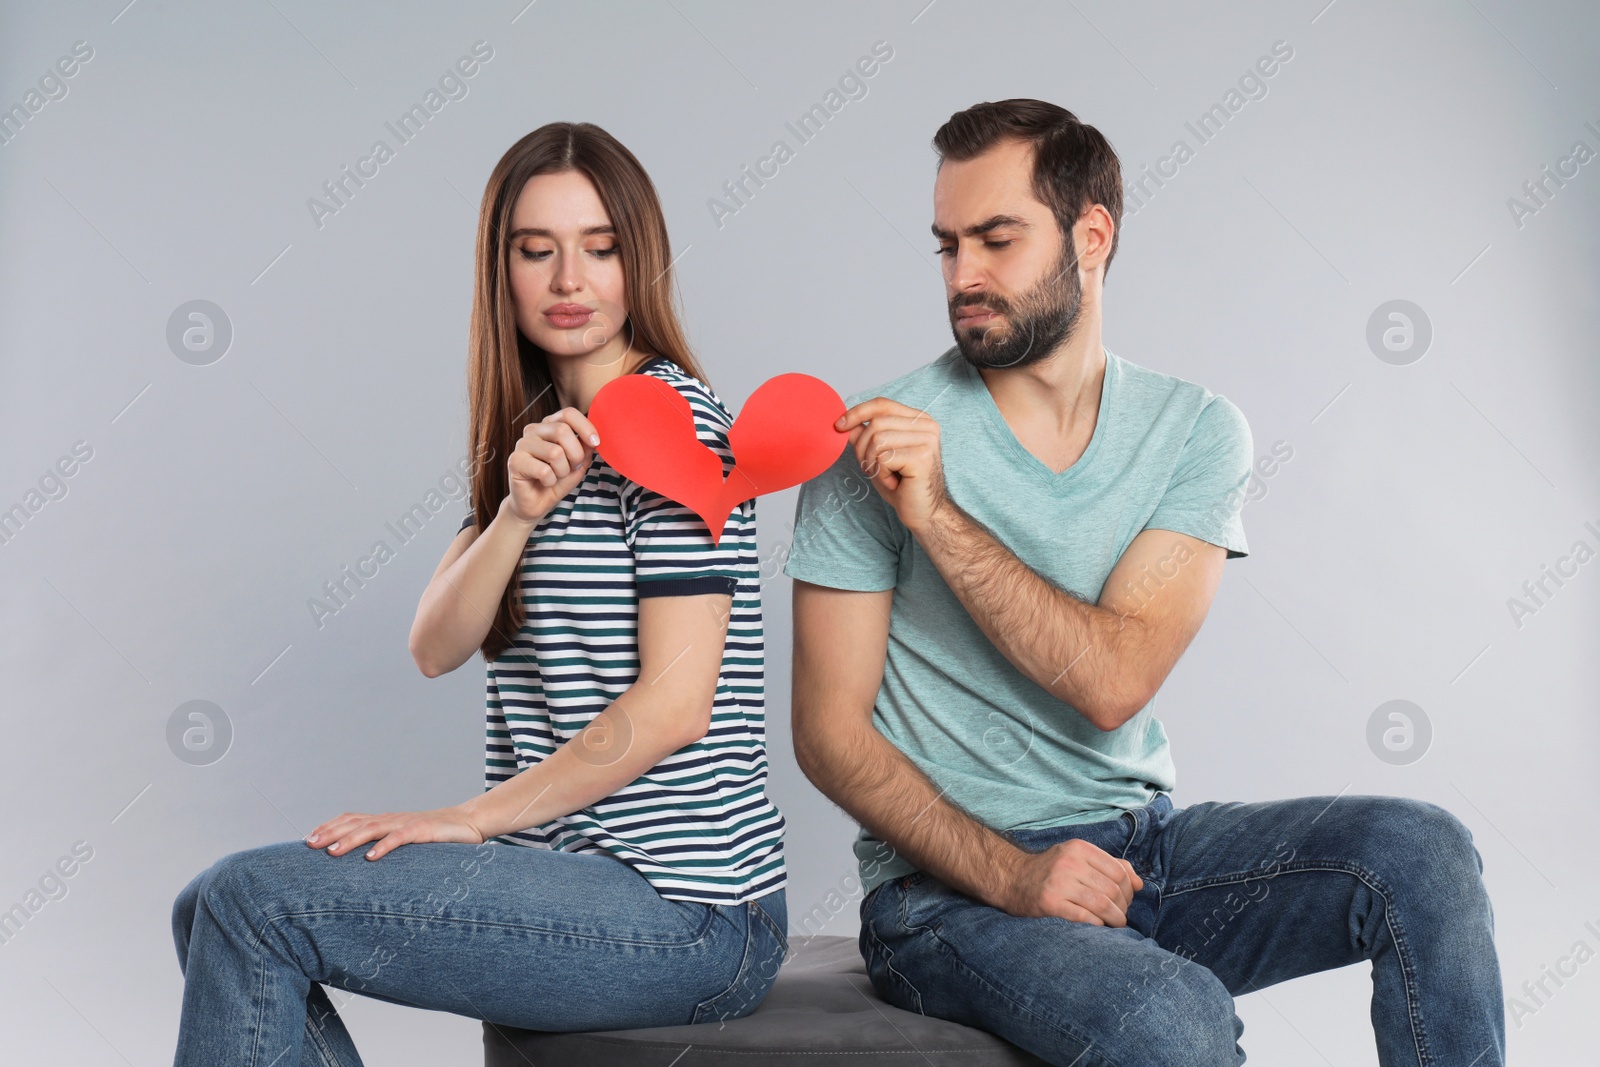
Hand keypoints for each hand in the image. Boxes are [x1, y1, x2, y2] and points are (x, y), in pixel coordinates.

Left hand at [304, 806, 485, 860]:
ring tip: (332, 852)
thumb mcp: (408, 841)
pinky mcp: (424, 830)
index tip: (308, 839)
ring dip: (350, 839)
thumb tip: (363, 866)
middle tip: (309, 845)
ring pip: (373, 828)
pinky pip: (401, 838)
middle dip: (331, 833)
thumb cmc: (437, 836)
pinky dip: (384, 846)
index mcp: (387, 821)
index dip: (330, 827)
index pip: (352, 819)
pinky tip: (371, 857)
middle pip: (356, 822)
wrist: (470, 822)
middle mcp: (393, 819)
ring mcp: (407, 823)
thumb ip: (388, 847)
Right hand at [505, 407, 600, 524]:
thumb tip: (593, 437)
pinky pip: (544, 471)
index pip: (568, 413)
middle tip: (572, 468)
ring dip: (562, 471)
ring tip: (556, 476)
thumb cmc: (556, 481)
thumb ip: (585, 448)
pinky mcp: (515, 462)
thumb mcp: (578, 463)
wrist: (536, 504)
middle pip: (562, 431)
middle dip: (575, 455)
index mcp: (549, 426)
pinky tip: (544, 482)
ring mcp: (522, 444)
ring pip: (555, 452)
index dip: (585, 427)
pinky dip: (551, 481)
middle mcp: (533, 430)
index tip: (595, 443)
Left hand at [836, 398, 948, 532]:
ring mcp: (926, 440)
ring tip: (887, 476)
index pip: (882, 404)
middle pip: (876, 423)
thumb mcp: (877, 456)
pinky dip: (882, 474)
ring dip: (873, 463)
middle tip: (873, 469)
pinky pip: (884, 458)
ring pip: (878, 439)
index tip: (839, 425)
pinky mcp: (921, 457)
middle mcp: (927, 425)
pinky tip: (895, 483)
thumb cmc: (902, 485)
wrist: (924, 513)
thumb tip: (844, 422)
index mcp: (919, 420)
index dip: (857, 412)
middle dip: (864, 448)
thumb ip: (864, 436)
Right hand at [1001, 838, 1144, 925]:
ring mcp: (1058, 883)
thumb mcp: (1079, 859)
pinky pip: (1085, 918)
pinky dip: (1097, 925)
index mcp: (1079, 848)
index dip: (1128, 889)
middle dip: (1123, 907)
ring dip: (1115, 919)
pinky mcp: (1050, 904)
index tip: (1125, 900)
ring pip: (1102, 905)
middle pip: (1112, 889)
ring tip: (1114, 924)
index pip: (1119, 871)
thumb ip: (1111, 866)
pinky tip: (1097, 926)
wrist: (1013, 880)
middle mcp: (1069, 863)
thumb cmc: (1052, 872)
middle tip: (1120, 916)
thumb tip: (1140, 884)